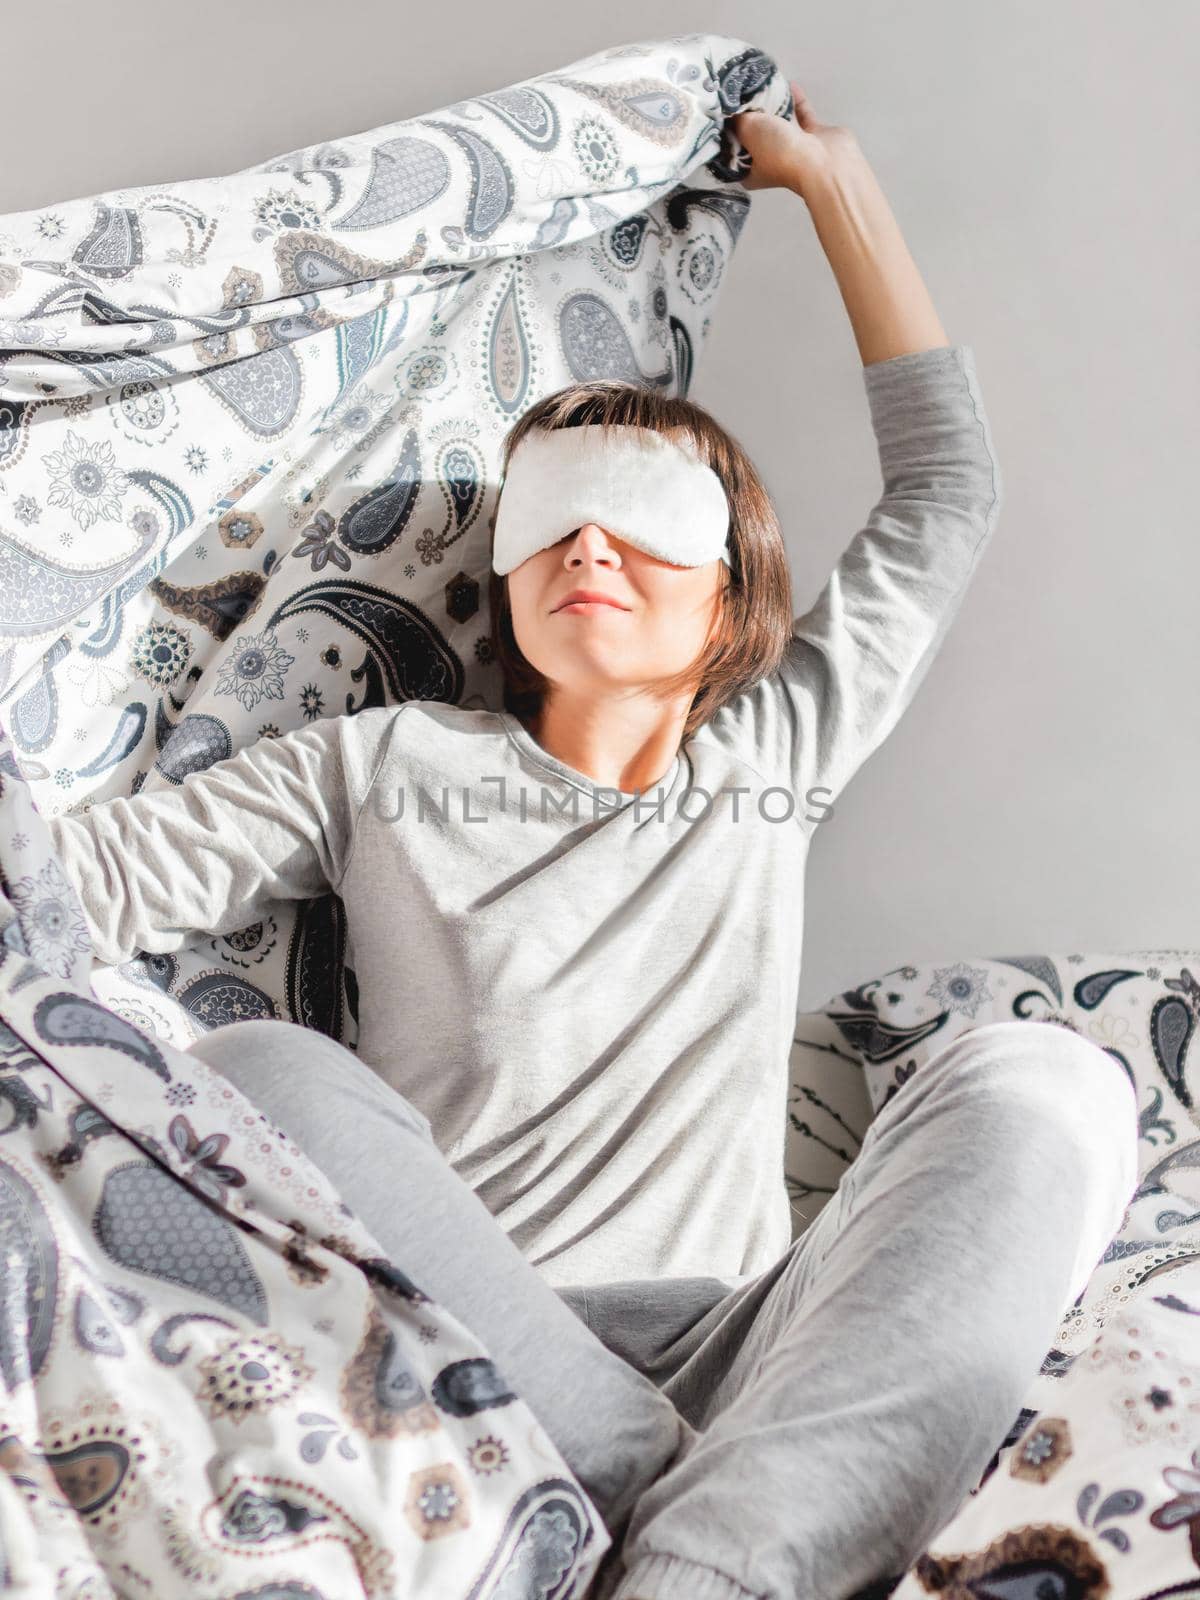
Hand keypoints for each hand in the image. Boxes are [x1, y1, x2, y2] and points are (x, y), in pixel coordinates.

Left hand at [729, 80, 862, 201]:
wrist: (822, 163)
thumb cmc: (780, 152)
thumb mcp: (748, 131)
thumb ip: (739, 117)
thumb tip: (732, 109)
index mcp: (750, 170)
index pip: (733, 148)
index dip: (727, 130)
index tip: (722, 109)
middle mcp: (770, 161)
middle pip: (756, 134)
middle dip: (751, 113)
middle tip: (742, 90)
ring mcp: (793, 149)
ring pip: (779, 123)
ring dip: (774, 105)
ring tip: (764, 84)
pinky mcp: (812, 136)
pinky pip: (801, 114)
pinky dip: (796, 101)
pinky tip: (789, 84)